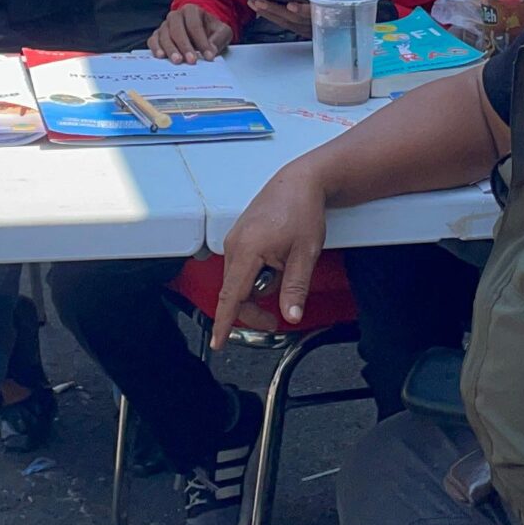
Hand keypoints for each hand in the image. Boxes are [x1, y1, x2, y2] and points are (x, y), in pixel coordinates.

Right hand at [150, 3, 236, 63]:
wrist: (202, 30)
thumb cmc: (211, 31)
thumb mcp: (222, 32)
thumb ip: (219, 39)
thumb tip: (211, 51)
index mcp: (191, 10)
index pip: (195, 25)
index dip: (201, 41)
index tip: (209, 56)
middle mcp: (176, 16)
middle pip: (177, 29)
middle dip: (184, 46)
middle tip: (192, 61)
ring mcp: (165, 25)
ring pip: (164, 35)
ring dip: (171, 49)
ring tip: (178, 61)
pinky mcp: (157, 36)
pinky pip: (153, 40)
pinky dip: (155, 48)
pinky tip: (161, 56)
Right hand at [209, 163, 327, 346]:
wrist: (301, 182)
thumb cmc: (302, 210)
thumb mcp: (305, 254)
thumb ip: (295, 288)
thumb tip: (291, 315)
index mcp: (248, 249)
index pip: (231, 296)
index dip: (224, 322)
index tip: (218, 342)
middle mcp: (234, 244)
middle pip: (234, 292)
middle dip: (253, 309)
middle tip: (276, 319)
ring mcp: (235, 239)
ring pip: (239, 280)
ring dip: (258, 289)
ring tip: (285, 275)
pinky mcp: (240, 236)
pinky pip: (243, 266)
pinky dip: (257, 275)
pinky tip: (277, 265)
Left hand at [245, 0, 346, 37]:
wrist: (347, 3)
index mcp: (329, 10)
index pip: (315, 12)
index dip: (302, 10)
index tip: (291, 4)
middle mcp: (317, 22)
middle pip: (294, 19)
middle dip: (275, 10)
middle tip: (258, 0)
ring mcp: (309, 28)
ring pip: (286, 23)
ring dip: (268, 13)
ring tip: (253, 1)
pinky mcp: (301, 28)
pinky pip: (284, 23)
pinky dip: (271, 16)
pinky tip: (260, 7)